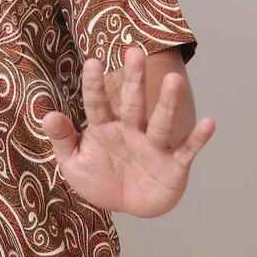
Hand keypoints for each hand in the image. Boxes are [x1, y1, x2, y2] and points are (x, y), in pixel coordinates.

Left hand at [40, 45, 214, 216]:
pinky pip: (186, 149)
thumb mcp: (73, 163)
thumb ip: (62, 139)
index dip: (94, 85)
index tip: (90, 62)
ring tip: (173, 79)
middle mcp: (131, 131)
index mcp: (105, 128)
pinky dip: (198, 138)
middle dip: (133, 80)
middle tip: (134, 51)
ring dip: (167, 103)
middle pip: (132, 104)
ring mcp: (153, 146)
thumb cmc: (99, 178)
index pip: (97, 104)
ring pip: (161, 123)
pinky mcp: (174, 164)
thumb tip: (46, 116)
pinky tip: (209, 122)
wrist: (129, 205)